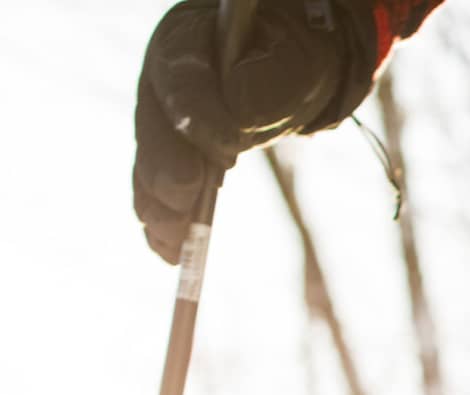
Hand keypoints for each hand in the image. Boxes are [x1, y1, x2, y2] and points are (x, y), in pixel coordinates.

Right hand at [134, 0, 375, 261]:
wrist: (283, 70)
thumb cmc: (290, 57)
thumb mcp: (295, 61)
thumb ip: (268, 81)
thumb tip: (240, 112)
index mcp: (188, 41)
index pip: (183, 78)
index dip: (199, 115)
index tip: (227, 150)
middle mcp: (162, 81)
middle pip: (154, 128)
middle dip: (166, 168)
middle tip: (182, 200)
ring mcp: (160, 122)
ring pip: (149, 166)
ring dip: (160, 207)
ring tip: (174, 242)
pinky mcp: (167, 158)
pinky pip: (157, 194)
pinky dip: (163, 225)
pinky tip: (171, 254)